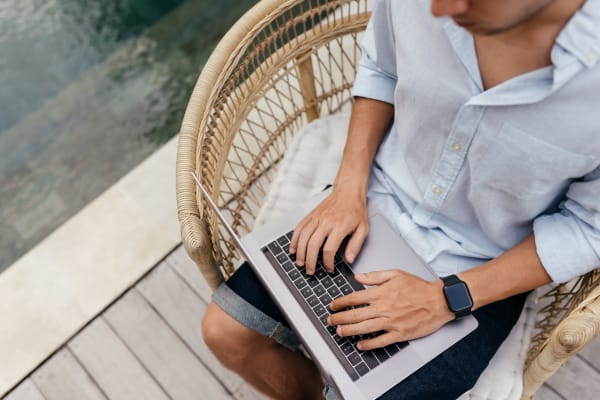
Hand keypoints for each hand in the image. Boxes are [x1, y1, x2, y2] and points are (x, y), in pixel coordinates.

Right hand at [289, 184, 367, 273]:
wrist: (348, 191)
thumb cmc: (356, 210)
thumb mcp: (363, 229)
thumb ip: (356, 245)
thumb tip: (349, 260)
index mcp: (339, 226)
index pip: (329, 249)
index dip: (328, 262)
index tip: (329, 269)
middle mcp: (326, 222)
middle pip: (313, 244)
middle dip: (310, 261)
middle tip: (310, 271)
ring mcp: (317, 218)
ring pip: (303, 237)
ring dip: (299, 252)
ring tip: (299, 262)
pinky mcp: (311, 215)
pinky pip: (299, 227)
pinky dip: (294, 239)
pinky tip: (292, 248)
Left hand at [327, 269, 454, 350]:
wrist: (439, 300)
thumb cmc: (419, 287)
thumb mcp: (396, 274)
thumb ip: (375, 276)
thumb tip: (358, 276)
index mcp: (381, 293)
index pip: (355, 298)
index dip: (341, 302)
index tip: (332, 305)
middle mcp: (384, 308)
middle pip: (356, 314)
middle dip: (340, 317)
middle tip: (330, 320)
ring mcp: (391, 322)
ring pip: (365, 328)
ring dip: (349, 330)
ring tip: (339, 331)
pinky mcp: (400, 333)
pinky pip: (381, 341)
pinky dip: (369, 344)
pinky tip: (360, 346)